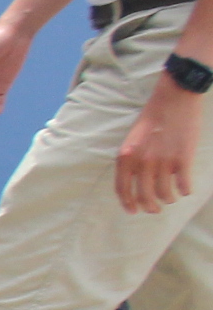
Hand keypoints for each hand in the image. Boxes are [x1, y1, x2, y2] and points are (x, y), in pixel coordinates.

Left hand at [114, 86, 201, 214]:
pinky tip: (186, 189)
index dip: (128, 204)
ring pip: (165, 194)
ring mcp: (163, 161)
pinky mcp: (183, 158)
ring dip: (169, 199)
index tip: (134, 211)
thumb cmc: (153, 117)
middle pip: (144, 196)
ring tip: (172, 197)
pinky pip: (184, 185)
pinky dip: (185, 190)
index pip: (122, 189)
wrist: (174, 98)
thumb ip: (132, 160)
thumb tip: (136, 182)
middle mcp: (142, 162)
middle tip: (156, 209)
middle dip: (150, 207)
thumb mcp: (133, 139)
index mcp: (126, 157)